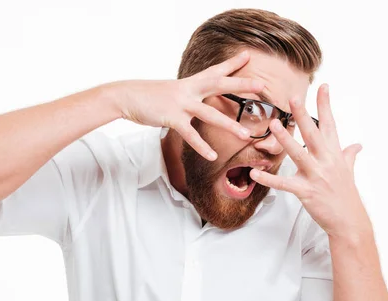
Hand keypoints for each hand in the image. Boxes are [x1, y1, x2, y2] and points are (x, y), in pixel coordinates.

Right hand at [115, 50, 264, 160]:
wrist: (126, 96)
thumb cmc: (149, 95)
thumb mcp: (172, 90)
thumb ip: (188, 92)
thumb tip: (197, 96)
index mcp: (190, 82)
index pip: (214, 70)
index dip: (232, 64)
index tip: (248, 57)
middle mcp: (189, 89)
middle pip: (219, 84)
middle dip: (241, 85)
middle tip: (261, 86)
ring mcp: (181, 103)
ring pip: (210, 114)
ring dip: (229, 125)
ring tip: (245, 135)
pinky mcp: (171, 117)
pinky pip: (190, 134)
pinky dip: (202, 146)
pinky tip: (213, 156)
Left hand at [249, 84, 370, 236]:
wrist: (349, 220)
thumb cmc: (346, 194)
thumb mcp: (348, 171)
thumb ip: (349, 155)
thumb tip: (357, 145)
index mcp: (335, 153)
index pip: (329, 124)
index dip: (325, 105)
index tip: (322, 86)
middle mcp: (326, 161)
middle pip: (313, 133)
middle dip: (303, 115)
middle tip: (293, 97)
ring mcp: (316, 176)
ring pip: (298, 154)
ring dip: (285, 139)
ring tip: (273, 125)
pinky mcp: (306, 192)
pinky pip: (285, 184)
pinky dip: (269, 178)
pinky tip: (255, 172)